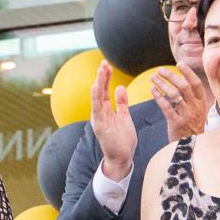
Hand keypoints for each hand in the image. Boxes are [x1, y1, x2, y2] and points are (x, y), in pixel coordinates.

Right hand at [92, 65, 138, 181]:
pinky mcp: (100, 125)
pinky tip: (96, 87)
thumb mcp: (125, 117)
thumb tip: (121, 87)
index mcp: (107, 110)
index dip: (107, 78)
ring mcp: (99, 119)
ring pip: (98, 97)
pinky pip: (97, 109)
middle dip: (102, 76)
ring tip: (100, 71)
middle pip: (100, 91)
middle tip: (103, 62)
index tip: (108, 65)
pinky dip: (95, 98)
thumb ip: (122, 103)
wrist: (122, 157)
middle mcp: (101, 113)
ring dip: (99, 83)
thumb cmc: (123, 139)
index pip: (105, 90)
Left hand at [151, 67, 209, 141]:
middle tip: (160, 70)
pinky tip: (152, 90)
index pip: (196, 84)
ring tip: (153, 78)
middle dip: (171, 76)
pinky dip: (158, 97)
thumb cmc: (192, 127)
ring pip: (174, 95)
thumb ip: (191, 97)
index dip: (188, 73)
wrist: (191, 147)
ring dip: (162, 84)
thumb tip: (182, 78)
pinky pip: (166, 107)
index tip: (179, 64)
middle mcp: (195, 108)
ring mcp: (186, 116)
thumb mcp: (198, 111)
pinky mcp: (176, 123)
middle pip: (183, 87)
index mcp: (201, 103)